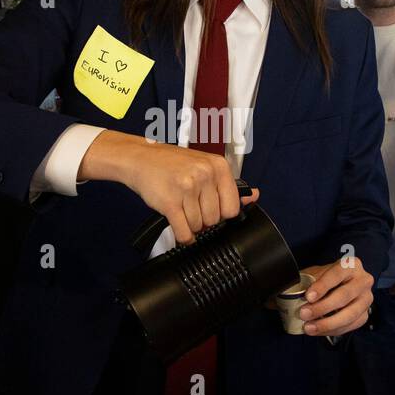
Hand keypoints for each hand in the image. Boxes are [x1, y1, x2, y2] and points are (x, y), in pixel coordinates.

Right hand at [116, 139, 258, 245]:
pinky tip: (178, 226)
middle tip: (191, 207)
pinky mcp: (171, 202)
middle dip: (203, 219)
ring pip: (199, 226)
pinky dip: (182, 236)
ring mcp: (187, 188)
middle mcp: (205, 175)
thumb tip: (254, 196)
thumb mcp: (204, 166)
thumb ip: (228, 185)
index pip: (233, 207)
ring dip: (189, 225)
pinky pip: (184, 232)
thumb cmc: (170, 164)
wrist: (140, 158)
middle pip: (215, 219)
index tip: (211, 208)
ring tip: (181, 209)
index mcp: (218, 166)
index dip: (221, 212)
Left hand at [296, 258, 374, 337]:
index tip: (309, 296)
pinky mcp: (365, 314)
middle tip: (304, 314)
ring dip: (327, 323)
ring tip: (309, 327)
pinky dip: (332, 330)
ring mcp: (366, 299)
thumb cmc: (326, 278)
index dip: (322, 286)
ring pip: (349, 314)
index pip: (337, 274)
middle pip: (344, 296)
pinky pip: (350, 326)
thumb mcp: (315, 274)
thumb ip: (306, 283)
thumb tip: (288, 298)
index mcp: (351, 265)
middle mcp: (363, 280)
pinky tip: (319, 330)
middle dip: (322, 307)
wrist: (339, 285)